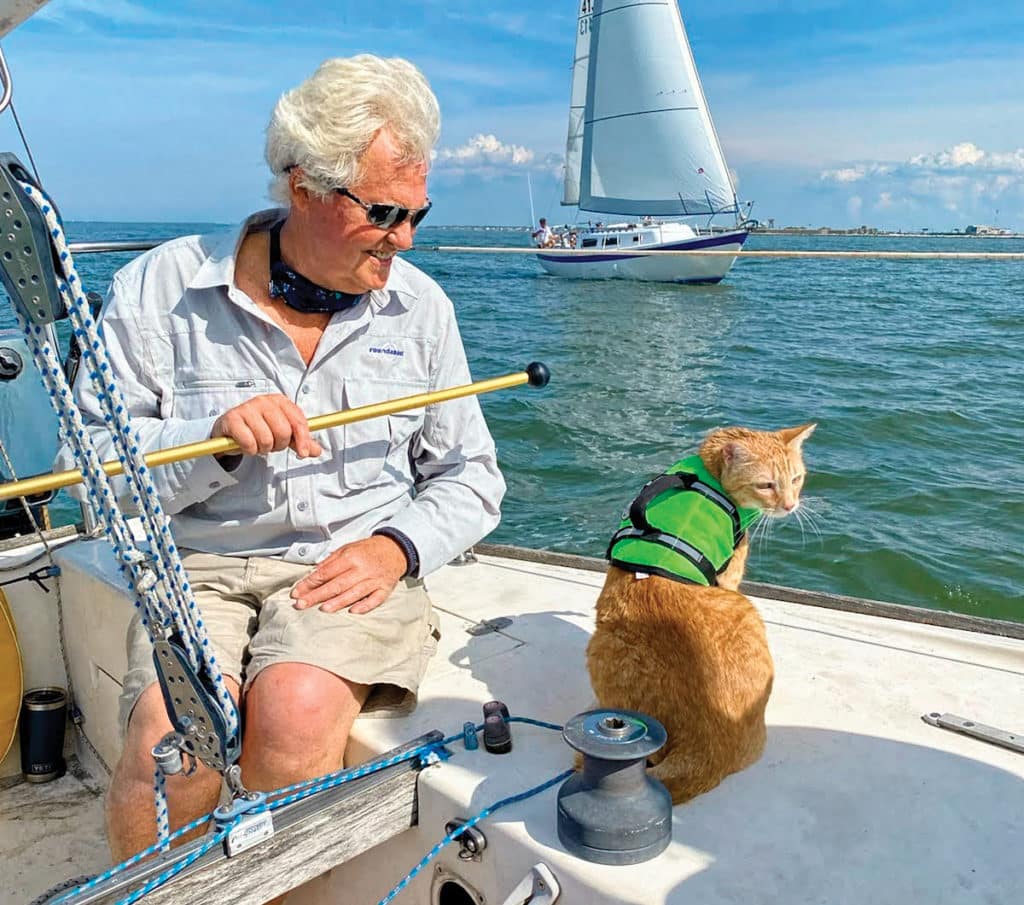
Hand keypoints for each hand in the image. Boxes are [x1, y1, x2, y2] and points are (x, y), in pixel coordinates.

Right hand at [211, 393, 322, 457]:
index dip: (303, 440)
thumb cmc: (258, 428)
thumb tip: (316, 451)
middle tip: (270, 445)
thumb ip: (300, 441)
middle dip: (278, 445)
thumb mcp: (281, 433)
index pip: (298, 422)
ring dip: (262, 448)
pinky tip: (245, 444)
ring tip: (257, 443)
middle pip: (283, 432)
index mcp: (280, 401)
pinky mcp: (232, 418)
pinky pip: (249, 443)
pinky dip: (249, 450)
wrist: (230, 429)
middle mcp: (264, 401)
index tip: (302, 453)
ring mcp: (247, 408)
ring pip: (266, 439)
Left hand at [290, 536, 407, 614]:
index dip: (310, 582)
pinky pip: (375, 599)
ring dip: (337, 602)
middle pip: (337, 584)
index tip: (297, 592)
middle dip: (317, 595)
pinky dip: (365, 605)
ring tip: (322, 609)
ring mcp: (374, 580)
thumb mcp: (347, 548)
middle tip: (301, 604)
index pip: (326, 572)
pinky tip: (353, 612)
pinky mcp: (385, 588)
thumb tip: (314, 574)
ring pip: (354, 593)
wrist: (396, 549)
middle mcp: (362, 569)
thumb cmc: (368, 550)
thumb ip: (331, 561)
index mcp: (351, 557)